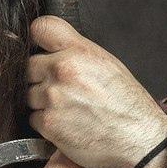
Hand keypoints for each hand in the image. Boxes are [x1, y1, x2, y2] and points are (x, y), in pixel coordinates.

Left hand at [26, 15, 166, 167]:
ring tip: (68, 109)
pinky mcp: (49, 123)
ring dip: (41, 103)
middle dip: (39, 77)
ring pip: (29, 94)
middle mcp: (64, 70)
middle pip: (28, 66)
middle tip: (61, 90)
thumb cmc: (126, 103)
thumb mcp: (106, 64)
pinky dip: (45, 123)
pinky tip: (66, 124)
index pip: (40, 28)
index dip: (37, 40)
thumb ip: (75, 52)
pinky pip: (33, 119)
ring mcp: (53, 97)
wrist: (138, 139)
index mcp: (80, 51)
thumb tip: (50, 50)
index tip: (39, 50)